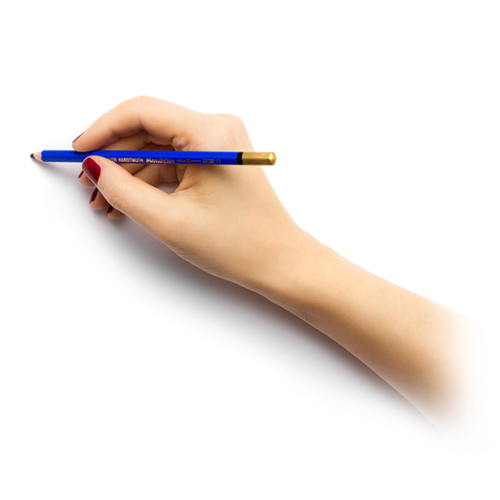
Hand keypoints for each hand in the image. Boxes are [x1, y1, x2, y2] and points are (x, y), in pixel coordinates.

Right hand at [75, 96, 310, 288]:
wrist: (278, 261)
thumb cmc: (237, 244)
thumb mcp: (170, 220)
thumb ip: (124, 190)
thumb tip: (94, 166)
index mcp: (210, 134)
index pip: (142, 111)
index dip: (103, 130)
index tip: (78, 152)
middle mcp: (216, 129)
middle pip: (148, 130)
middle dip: (114, 158)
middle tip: (88, 185)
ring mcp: (218, 143)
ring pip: (158, 148)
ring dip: (129, 174)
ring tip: (106, 204)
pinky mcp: (217, 159)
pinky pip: (173, 161)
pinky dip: (150, 180)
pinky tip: (130, 203)